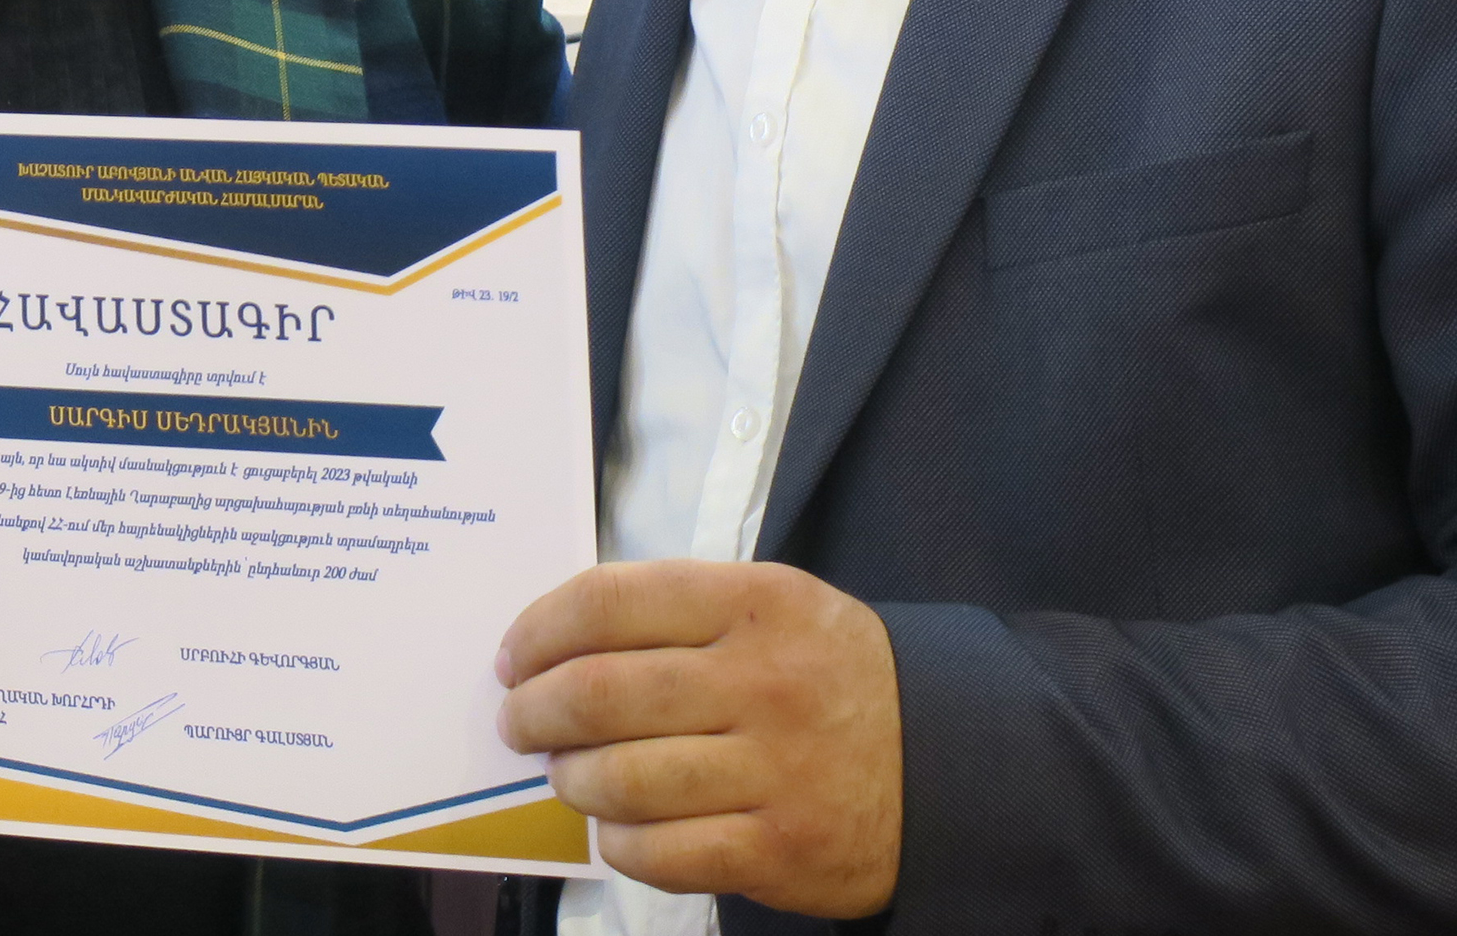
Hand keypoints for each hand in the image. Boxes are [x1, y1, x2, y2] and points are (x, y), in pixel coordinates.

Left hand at [495, 560, 902, 918]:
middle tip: (521, 722)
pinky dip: (618, 843)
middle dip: (533, 713)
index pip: (610, 602)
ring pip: (618, 779)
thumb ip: (679, 610)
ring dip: (570, 780)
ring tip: (568, 774)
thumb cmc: (830, 677)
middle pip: (598, 694)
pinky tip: (619, 826)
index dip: (538, 631)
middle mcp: (764, 681)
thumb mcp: (776, 607)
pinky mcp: (778, 849)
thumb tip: (555, 639)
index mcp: (756, 603)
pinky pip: (658, 853)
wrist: (943, 761)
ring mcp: (775, 770)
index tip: (514, 658)